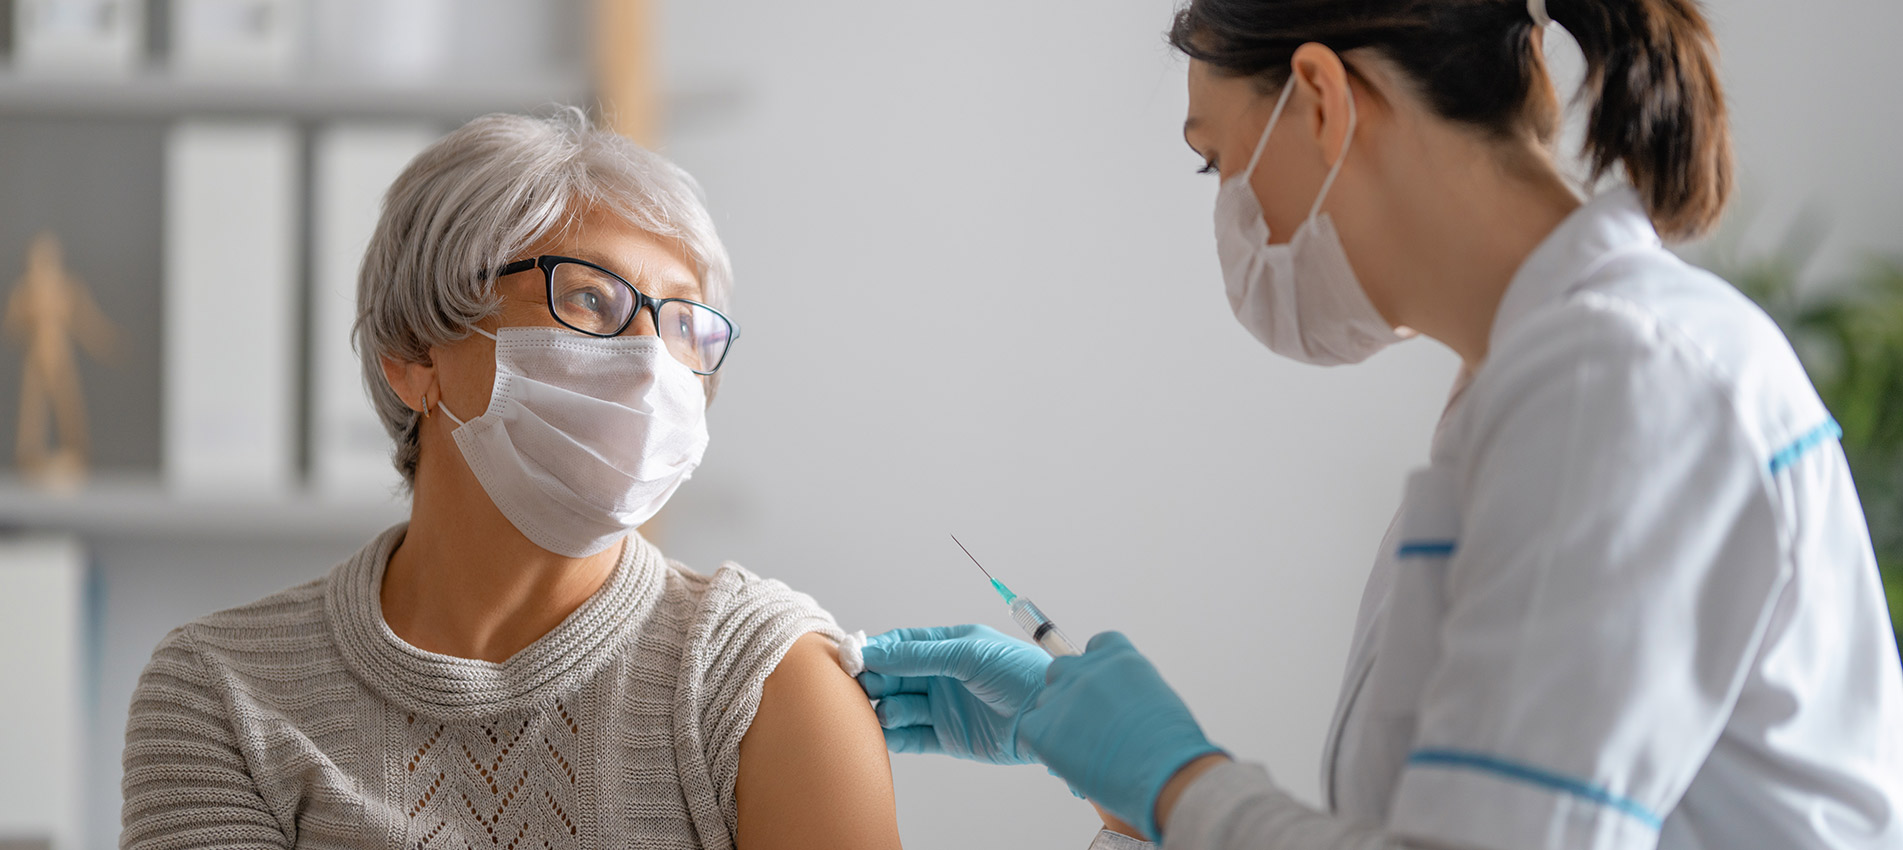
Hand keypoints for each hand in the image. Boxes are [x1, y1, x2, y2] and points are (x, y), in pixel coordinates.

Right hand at [856, 624, 1049, 764]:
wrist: (1048, 714)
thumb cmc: (1017, 673)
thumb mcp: (966, 654)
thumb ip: (919, 655)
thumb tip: (874, 653)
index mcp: (949, 646)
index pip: (902, 644)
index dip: (877, 650)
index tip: (853, 656)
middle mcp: (943, 676)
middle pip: (895, 676)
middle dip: (876, 680)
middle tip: (861, 685)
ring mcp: (945, 708)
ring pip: (900, 707)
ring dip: (886, 708)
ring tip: (886, 711)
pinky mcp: (948, 738)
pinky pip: (913, 738)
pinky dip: (896, 737)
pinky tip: (886, 733)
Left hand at [1019, 631, 1221, 840]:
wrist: (1163, 772)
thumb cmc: (1172, 745)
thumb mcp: (1158, 701)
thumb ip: (1131, 692)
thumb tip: (1120, 704)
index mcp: (1119, 657)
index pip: (1098, 645)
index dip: (1098, 667)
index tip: (1103, 688)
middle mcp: (1086, 669)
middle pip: (1063, 668)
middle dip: (1071, 690)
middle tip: (1087, 723)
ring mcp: (1062, 696)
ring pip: (1047, 700)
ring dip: (1059, 720)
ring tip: (1084, 750)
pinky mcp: (1042, 727)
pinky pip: (1032, 728)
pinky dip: (1045, 742)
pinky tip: (1067, 759)